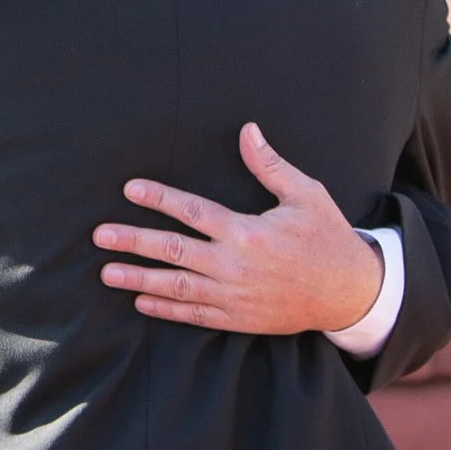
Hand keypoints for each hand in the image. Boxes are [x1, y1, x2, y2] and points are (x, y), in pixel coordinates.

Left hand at [94, 123, 381, 334]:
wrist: (351, 293)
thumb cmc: (328, 237)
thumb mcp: (306, 195)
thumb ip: (270, 165)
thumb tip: (247, 130)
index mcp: (248, 231)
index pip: (193, 212)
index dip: (159, 198)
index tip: (130, 189)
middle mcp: (235, 265)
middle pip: (173, 251)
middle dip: (133, 242)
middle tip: (100, 236)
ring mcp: (235, 296)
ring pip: (177, 287)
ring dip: (139, 280)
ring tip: (107, 272)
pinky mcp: (239, 319)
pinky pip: (195, 316)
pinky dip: (166, 309)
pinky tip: (140, 302)